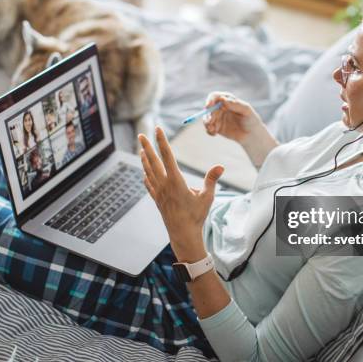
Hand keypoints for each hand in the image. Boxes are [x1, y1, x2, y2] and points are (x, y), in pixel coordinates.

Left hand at [138, 127, 223, 261]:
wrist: (182, 234)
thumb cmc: (196, 216)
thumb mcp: (207, 197)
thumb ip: (211, 179)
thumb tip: (221, 166)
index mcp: (175, 181)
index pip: (167, 156)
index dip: (162, 141)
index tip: (158, 129)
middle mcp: (164, 184)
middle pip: (153, 161)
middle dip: (147, 146)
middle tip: (142, 134)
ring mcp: (158, 192)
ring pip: (148, 171)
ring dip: (145, 159)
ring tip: (141, 149)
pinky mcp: (157, 199)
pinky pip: (149, 183)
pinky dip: (146, 175)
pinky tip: (145, 171)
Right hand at [203, 92, 263, 145]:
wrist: (252, 135)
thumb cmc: (251, 119)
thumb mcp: (246, 111)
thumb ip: (236, 104)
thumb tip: (223, 100)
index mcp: (227, 100)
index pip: (215, 97)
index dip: (210, 100)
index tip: (208, 106)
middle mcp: (220, 107)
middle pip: (208, 108)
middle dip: (208, 114)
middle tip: (211, 122)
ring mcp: (217, 117)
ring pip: (206, 118)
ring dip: (207, 123)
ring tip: (212, 129)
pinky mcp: (216, 127)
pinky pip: (208, 128)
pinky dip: (209, 131)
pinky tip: (214, 134)